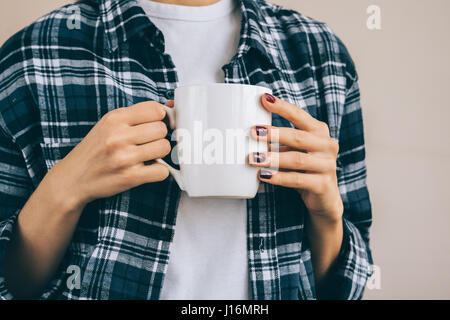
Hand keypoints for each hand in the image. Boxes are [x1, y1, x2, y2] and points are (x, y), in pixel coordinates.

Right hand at [48, 101, 170, 209]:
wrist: (72, 178)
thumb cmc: (96, 150)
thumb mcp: (109, 124)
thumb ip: (137, 115)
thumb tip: (170, 107)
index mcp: (115, 118)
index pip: (156, 109)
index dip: (160, 118)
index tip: (155, 125)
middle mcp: (118, 135)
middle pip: (162, 129)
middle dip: (158, 137)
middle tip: (147, 144)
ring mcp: (124, 157)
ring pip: (165, 147)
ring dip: (160, 154)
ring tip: (146, 156)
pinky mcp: (130, 177)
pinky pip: (162, 171)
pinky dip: (159, 171)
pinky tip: (147, 170)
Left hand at [249, 93, 342, 222]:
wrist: (325, 198)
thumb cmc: (305, 168)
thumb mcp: (296, 150)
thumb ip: (282, 140)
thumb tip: (251, 131)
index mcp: (319, 131)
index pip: (300, 115)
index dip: (282, 107)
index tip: (264, 99)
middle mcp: (327, 145)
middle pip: (298, 137)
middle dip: (274, 133)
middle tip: (253, 131)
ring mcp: (327, 165)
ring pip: (297, 159)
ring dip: (273, 157)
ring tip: (253, 158)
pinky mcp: (323, 184)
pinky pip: (298, 180)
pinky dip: (279, 177)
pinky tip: (264, 176)